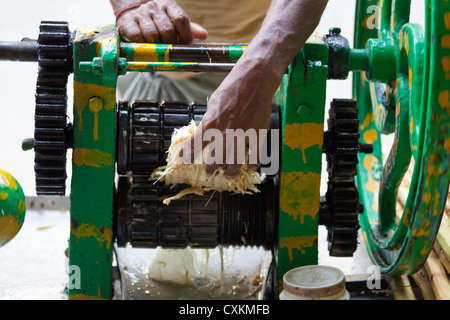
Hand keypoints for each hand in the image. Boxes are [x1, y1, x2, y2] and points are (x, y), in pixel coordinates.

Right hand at [116, 0, 207, 42]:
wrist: (131, 13)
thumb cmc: (157, 21)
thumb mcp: (173, 21)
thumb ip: (188, 29)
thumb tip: (204, 35)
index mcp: (169, 5)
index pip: (181, 19)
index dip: (186, 35)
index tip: (186, 45)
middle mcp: (155, 8)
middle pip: (167, 29)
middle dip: (171, 44)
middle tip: (171, 51)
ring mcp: (141, 14)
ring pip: (152, 34)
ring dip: (157, 47)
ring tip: (158, 51)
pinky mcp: (127, 23)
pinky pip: (137, 37)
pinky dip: (142, 46)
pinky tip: (145, 48)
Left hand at [187, 60, 274, 178]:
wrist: (254, 81)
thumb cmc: (232, 88)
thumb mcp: (213, 103)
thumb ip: (210, 119)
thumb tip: (206, 130)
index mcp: (210, 124)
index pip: (196, 145)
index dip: (189, 155)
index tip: (185, 161)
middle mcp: (225, 133)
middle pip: (216, 158)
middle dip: (211, 168)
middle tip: (210, 172)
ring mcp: (242, 136)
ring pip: (235, 161)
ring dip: (231, 171)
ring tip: (228, 176)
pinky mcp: (257, 135)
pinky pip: (255, 155)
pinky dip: (253, 163)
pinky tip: (251, 167)